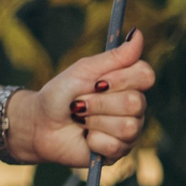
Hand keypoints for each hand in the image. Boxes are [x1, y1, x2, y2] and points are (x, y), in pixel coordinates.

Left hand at [24, 30, 153, 165]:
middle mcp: (135, 107)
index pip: (146, 75)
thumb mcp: (84, 70)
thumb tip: (137, 33)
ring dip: (94, 120)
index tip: (97, 81)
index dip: (121, 78)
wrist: (39, 123)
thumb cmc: (60, 94)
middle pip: (135, 102)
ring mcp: (129, 130)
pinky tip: (85, 136)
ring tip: (80, 119)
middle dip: (98, 102)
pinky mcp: (118, 151)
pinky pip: (115, 145)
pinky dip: (93, 139)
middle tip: (79, 104)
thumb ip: (114, 56)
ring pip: (127, 125)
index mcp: (128, 84)